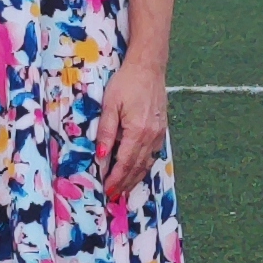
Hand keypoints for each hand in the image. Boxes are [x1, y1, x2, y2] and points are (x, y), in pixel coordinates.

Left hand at [90, 55, 167, 212]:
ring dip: (135, 178)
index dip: (115, 178)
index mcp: (137, 131)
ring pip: (147, 162)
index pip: (125, 162)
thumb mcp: (110, 105)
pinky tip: (137, 171)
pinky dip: (144, 166)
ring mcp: (159, 133)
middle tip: (113, 196)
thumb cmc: (126, 83)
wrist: (148, 67)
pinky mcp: (161, 129)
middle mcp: (151, 136)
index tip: (107, 190)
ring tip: (124, 189)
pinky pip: (153, 154)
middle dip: (125, 183)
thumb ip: (106, 132)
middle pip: (137, 167)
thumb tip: (100, 156)